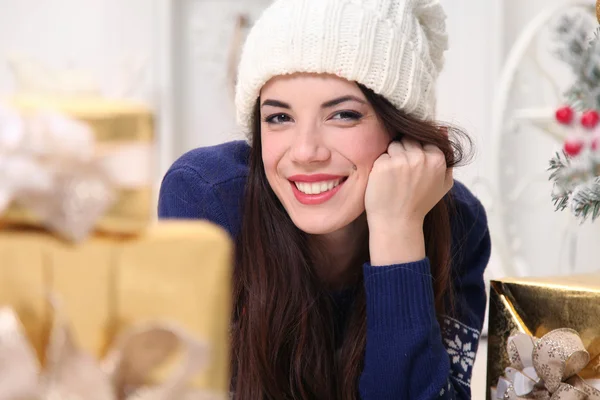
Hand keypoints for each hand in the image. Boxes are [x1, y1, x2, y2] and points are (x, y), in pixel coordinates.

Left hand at [365, 139, 452, 264]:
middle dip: (403, 152)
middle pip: (407, 139)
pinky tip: (384, 182)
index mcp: (437, 159)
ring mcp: (401, 160)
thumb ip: (447, 157)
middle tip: (401, 175)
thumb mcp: (443, 183)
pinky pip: (380, 155)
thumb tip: (443, 130)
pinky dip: (380, 167)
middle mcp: (421, 157)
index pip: (423, 139)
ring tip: (393, 178)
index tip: (413, 169)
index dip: (416, 152)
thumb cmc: (419, 204)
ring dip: (391, 158)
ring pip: (393, 145)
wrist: (397, 223)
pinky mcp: (383, 165)